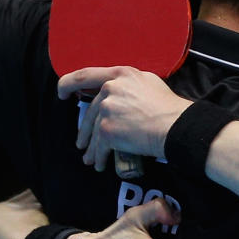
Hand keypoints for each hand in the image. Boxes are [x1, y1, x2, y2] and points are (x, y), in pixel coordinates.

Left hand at [57, 66, 191, 170]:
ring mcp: (107, 109)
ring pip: (93, 132)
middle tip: (83, 142)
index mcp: (120, 74)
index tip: (62, 93)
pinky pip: (99, 147)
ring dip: (91, 147)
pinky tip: (100, 164)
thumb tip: (117, 88)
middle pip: (90, 112)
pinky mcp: (107, 131)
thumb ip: (128, 83)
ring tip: (90, 158)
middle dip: (85, 131)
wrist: (176, 126)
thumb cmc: (168, 107)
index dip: (68, 84)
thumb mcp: (148, 82)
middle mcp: (110, 88)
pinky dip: (99, 158)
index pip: (84, 75)